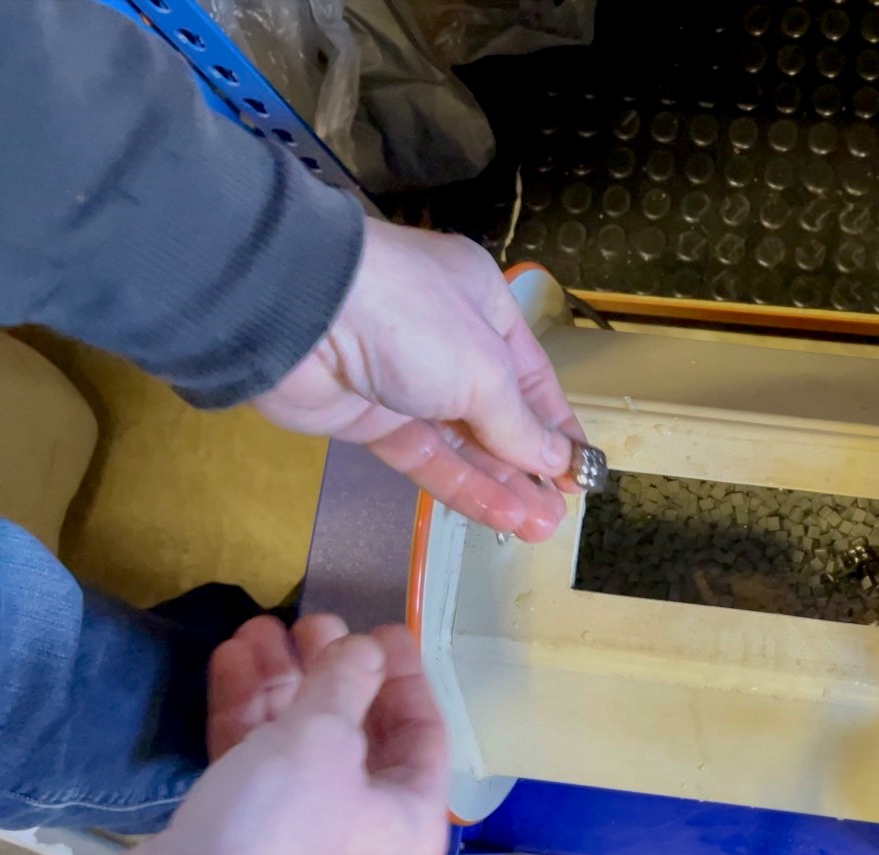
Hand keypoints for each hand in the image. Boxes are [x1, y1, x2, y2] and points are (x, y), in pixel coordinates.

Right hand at [122, 614, 449, 854]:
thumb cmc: (282, 822)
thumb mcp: (323, 737)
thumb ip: (347, 681)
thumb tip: (365, 649)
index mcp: (409, 816)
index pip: (423, 731)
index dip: (403, 675)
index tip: (379, 628)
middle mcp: (365, 828)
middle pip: (358, 732)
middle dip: (331, 672)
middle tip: (310, 621)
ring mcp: (303, 833)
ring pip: (300, 741)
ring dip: (281, 682)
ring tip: (256, 627)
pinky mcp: (246, 833)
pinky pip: (257, 760)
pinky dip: (246, 713)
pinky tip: (229, 659)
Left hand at [254, 218, 584, 541]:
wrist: (296, 317)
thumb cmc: (412, 320)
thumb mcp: (485, 370)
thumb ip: (520, 424)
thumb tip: (557, 461)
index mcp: (482, 302)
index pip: (531, 372)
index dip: (557, 423)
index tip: (581, 469)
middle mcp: (447, 338)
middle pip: (497, 412)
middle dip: (531, 463)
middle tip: (561, 510)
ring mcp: (404, 382)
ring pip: (463, 442)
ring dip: (502, 484)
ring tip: (540, 528)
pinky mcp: (368, 421)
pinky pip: (424, 458)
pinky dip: (461, 487)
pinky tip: (500, 517)